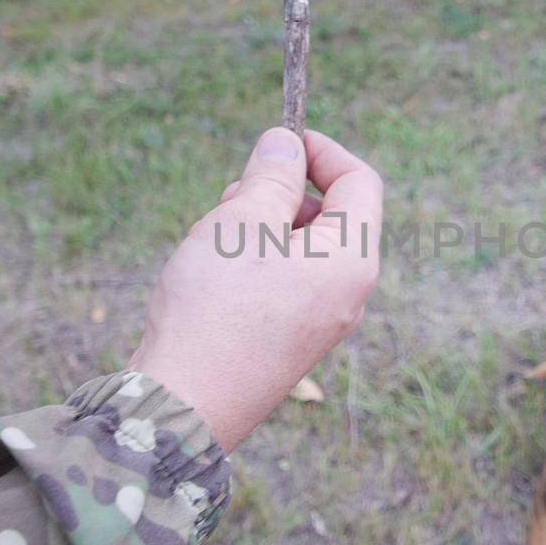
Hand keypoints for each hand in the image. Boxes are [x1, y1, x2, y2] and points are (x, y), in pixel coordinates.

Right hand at [129, 127, 382, 451]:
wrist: (183, 405)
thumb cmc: (215, 308)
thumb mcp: (241, 222)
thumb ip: (272, 176)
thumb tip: (287, 144)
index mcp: (352, 259)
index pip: (361, 182)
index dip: (322, 151)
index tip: (279, 140)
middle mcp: (349, 292)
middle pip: (332, 214)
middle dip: (284, 192)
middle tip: (233, 197)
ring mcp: (323, 321)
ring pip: (303, 248)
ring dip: (262, 227)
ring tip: (214, 239)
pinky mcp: (292, 341)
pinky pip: (286, 281)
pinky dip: (255, 262)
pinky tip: (213, 273)